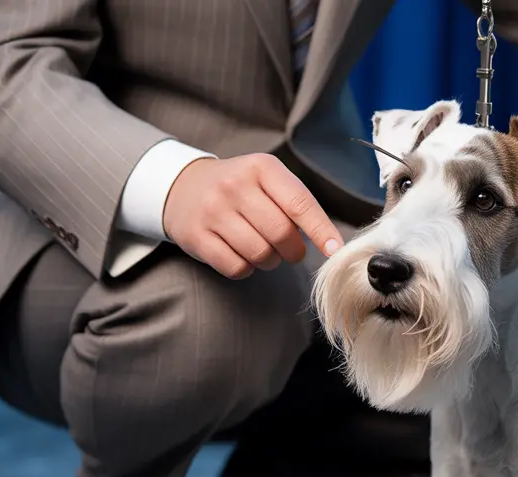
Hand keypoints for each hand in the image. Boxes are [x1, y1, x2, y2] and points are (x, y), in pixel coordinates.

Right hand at [163, 154, 343, 278]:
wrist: (182, 186)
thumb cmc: (239, 188)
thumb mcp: (266, 179)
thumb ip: (296, 202)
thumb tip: (329, 242)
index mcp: (261, 167)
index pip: (300, 203)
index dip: (321, 230)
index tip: (335, 249)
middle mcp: (234, 185)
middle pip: (281, 234)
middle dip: (293, 251)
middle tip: (291, 251)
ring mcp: (212, 211)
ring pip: (260, 254)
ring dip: (270, 261)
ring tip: (264, 250)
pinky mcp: (196, 236)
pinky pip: (236, 267)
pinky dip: (247, 268)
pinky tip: (242, 254)